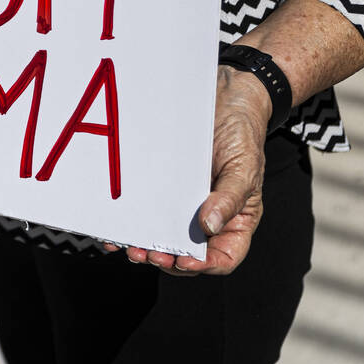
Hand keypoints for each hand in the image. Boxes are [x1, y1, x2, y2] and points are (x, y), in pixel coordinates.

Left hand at [111, 64, 270, 275]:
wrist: (224, 98)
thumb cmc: (242, 134)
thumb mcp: (245, 167)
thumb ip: (230, 198)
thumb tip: (209, 227)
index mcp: (234, 221)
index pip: (222, 257)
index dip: (204, 265)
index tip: (184, 261)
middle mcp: (207, 219)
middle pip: (187, 255)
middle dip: (168, 260)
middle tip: (148, 254)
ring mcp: (182, 207)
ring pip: (164, 239)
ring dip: (146, 249)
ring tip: (131, 248)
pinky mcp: (161, 191)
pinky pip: (146, 214)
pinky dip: (132, 226)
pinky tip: (118, 231)